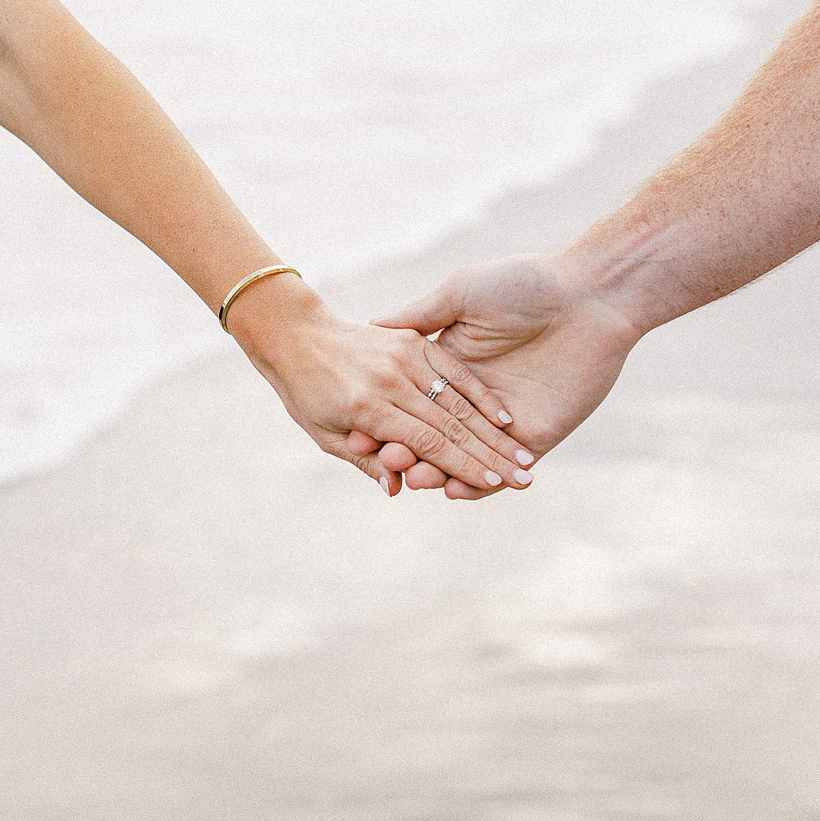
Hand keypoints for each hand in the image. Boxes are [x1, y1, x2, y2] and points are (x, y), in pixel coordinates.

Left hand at [226, 274, 535, 494]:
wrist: (294, 331)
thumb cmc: (305, 391)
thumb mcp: (324, 434)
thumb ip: (365, 461)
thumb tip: (399, 489)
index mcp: (367, 407)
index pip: (428, 442)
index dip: (463, 465)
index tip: (495, 483)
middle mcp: (390, 380)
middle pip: (452, 424)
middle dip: (491, 454)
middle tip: (525, 478)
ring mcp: (403, 356)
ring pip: (459, 399)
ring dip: (495, 430)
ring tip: (524, 454)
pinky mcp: (411, 339)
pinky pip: (453, 369)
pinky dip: (480, 393)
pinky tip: (505, 416)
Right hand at [358, 253, 642, 497]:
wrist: (590, 296)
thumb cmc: (525, 283)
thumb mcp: (461, 293)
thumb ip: (420, 315)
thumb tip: (371, 325)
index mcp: (451, 365)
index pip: (410, 403)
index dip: (384, 419)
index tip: (357, 432)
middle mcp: (473, 399)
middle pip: (430, 437)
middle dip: (405, 452)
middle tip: (384, 462)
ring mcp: (503, 423)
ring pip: (461, 461)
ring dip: (435, 473)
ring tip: (415, 479)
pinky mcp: (535, 438)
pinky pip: (500, 471)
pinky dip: (476, 486)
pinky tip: (454, 490)